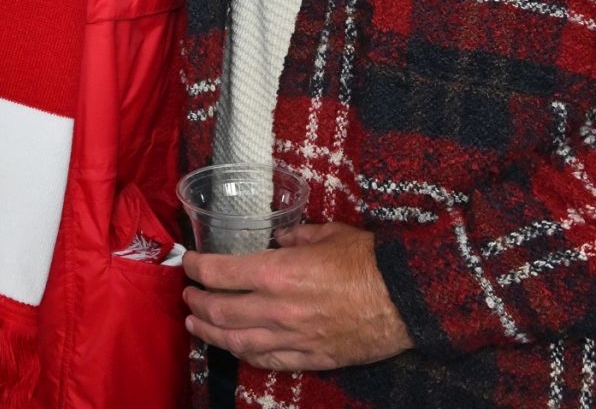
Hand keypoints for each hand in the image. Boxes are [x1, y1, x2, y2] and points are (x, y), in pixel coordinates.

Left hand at [182, 222, 411, 372]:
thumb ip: (295, 237)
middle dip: (198, 303)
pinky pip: (270, 360)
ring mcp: (293, 338)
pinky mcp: (312, 357)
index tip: (188, 263)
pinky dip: (247, 354)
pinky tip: (236, 348)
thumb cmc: (368, 260)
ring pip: (238, 342)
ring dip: (211, 333)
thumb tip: (279, 239)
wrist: (407, 298)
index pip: (221, 274)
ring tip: (196, 325)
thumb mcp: (328, 234)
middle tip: (188, 296)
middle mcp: (277, 309)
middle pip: (221, 311)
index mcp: (277, 273)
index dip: (197, 268)